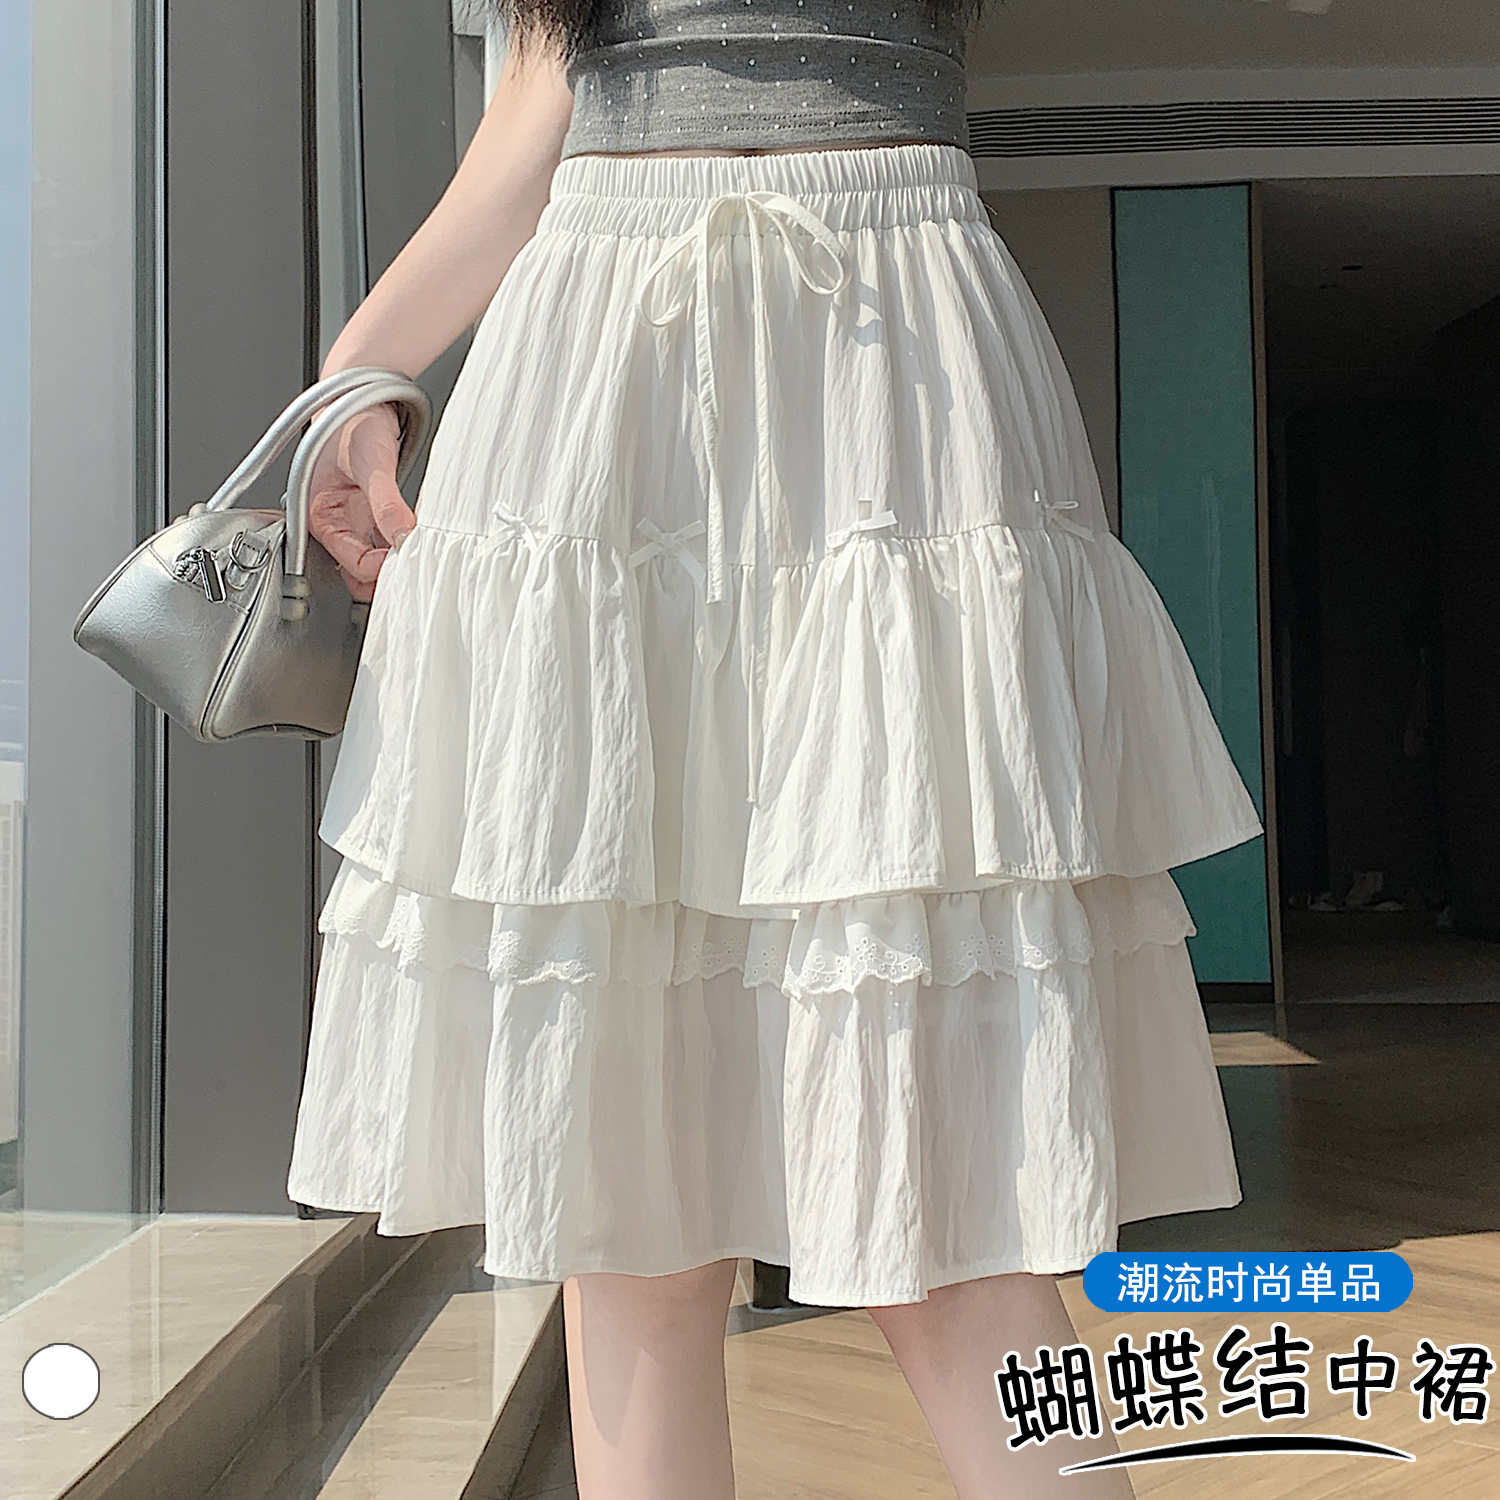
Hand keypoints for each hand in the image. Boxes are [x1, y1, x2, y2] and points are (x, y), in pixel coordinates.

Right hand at [306, 402, 414, 600]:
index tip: (405, 561)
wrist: (364, 398)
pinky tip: (421, 540)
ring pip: (375, 562)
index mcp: (320, 515)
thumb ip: (386, 503)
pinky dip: (404, 545)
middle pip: (359, 573)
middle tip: (415, 570)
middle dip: (385, 578)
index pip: (350, 562)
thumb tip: (402, 536)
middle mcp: (336, 522)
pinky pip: (389, 541)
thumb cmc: (351, 421)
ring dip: (397, 564)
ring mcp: (356, 520)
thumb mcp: (371, 463)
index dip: (379, 568)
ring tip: (421, 557)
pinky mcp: (374, 515)